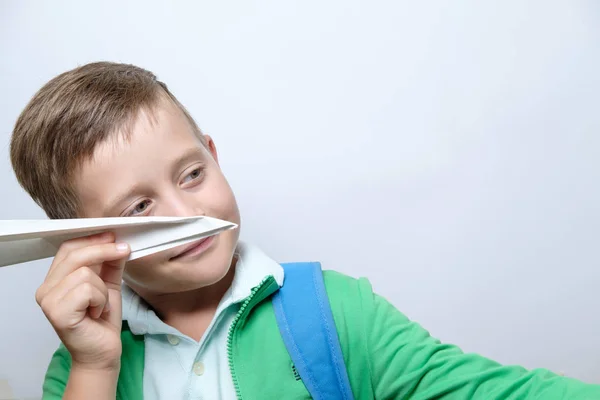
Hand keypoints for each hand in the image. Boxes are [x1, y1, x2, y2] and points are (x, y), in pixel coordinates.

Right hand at [35, 231, 130, 371]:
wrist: (103, 352)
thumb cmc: (102, 322)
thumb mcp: (109, 285)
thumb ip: (110, 263)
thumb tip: (118, 241)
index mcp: (55, 280)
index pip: (68, 248)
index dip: (92, 239)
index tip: (114, 236)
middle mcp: (46, 289)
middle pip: (75, 254)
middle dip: (104, 250)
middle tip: (124, 250)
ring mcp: (48, 301)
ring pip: (84, 273)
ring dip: (103, 288)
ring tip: (101, 305)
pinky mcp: (57, 313)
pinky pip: (87, 290)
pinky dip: (100, 300)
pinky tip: (97, 313)